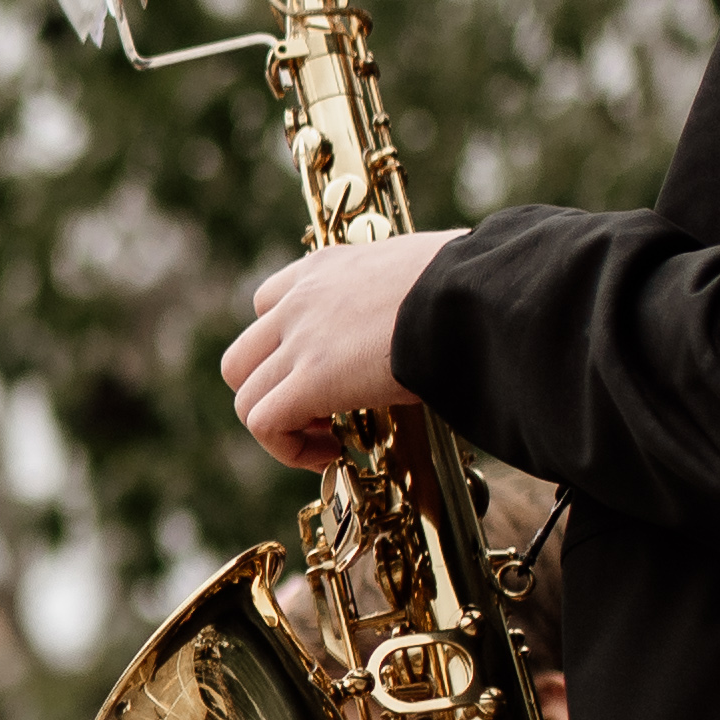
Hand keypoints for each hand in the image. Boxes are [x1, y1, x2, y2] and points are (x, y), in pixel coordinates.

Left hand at [221, 233, 456, 470]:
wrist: (477, 294)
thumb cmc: (477, 284)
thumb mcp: (424, 276)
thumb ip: (410, 297)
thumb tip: (450, 319)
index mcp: (328, 266)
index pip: (270, 303)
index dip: (285, 351)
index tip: (327, 378)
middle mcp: (301, 298)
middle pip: (243, 357)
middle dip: (271, 393)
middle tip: (320, 417)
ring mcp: (299, 338)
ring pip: (245, 395)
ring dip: (280, 427)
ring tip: (329, 441)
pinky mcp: (310, 378)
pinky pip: (263, 423)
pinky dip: (287, 448)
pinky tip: (334, 453)